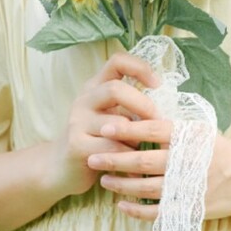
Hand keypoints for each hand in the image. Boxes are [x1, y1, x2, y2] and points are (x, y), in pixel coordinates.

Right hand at [46, 51, 162, 198]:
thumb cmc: (98, 141)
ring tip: (139, 150)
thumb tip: (169, 106)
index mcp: (96, 87)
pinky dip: (128, 158)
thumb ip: (131, 107)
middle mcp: (84, 99)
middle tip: (158, 122)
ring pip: (117, 124)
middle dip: (143, 105)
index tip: (157, 83)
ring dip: (136, 139)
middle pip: (115, 89)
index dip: (140, 67)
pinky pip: (112, 148)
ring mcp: (77, 122)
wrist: (61, 169)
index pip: (117, 61)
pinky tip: (131, 169)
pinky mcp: (76, 145)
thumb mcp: (112, 117)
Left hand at [88, 117, 230, 221]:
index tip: (105, 127)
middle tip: (92, 158)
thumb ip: (173, 130)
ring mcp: (187, 187)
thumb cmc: (223, 152)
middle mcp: (186, 161)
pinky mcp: (188, 208)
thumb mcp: (201, 132)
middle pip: (142, 159)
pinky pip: (156, 211)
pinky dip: (136, 210)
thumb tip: (139, 120)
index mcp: (188, 138)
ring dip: (121, 184)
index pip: (152, 129)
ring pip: (145, 186)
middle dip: (113, 159)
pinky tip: (121, 205)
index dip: (126, 128)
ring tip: (104, 180)